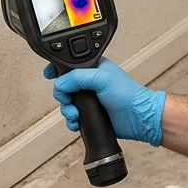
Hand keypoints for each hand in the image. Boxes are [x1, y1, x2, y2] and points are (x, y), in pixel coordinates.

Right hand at [46, 59, 166, 145]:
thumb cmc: (128, 94)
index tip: (49, 75)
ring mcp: (90, 100)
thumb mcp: (101, 78)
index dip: (57, 70)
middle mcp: (90, 83)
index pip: (68, 65)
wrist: (138, 118)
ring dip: (67, 110)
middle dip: (62, 95)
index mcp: (92, 69)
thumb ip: (76, 77)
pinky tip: (77, 122)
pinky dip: (72, 121)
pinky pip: (73, 118)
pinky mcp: (91, 114)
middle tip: (68, 99)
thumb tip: (59, 84)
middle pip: (64, 87)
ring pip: (67, 103)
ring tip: (75, 113)